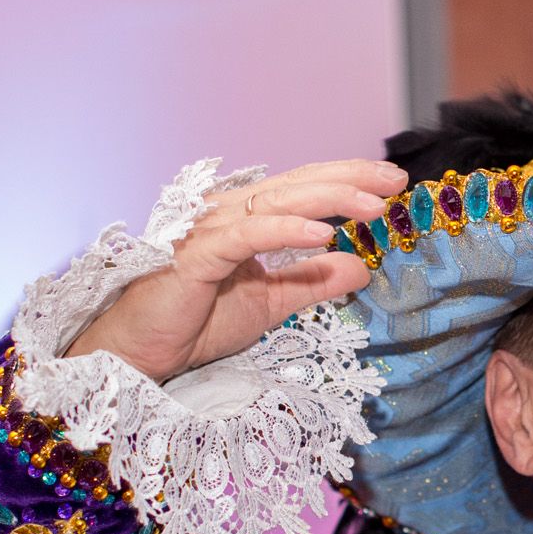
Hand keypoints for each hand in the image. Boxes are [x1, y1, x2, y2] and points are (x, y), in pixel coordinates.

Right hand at [66, 160, 407, 382]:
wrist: (138, 353)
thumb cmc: (194, 323)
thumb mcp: (271, 303)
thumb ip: (313, 283)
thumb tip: (361, 267)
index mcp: (243, 220)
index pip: (302, 191)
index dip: (346, 181)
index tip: (391, 182)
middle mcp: (225, 214)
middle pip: (295, 186)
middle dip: (348, 180)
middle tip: (394, 180)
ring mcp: (207, 231)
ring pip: (274, 204)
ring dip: (327, 200)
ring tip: (371, 204)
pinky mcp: (193, 257)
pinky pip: (246, 238)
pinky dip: (284, 232)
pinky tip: (321, 234)